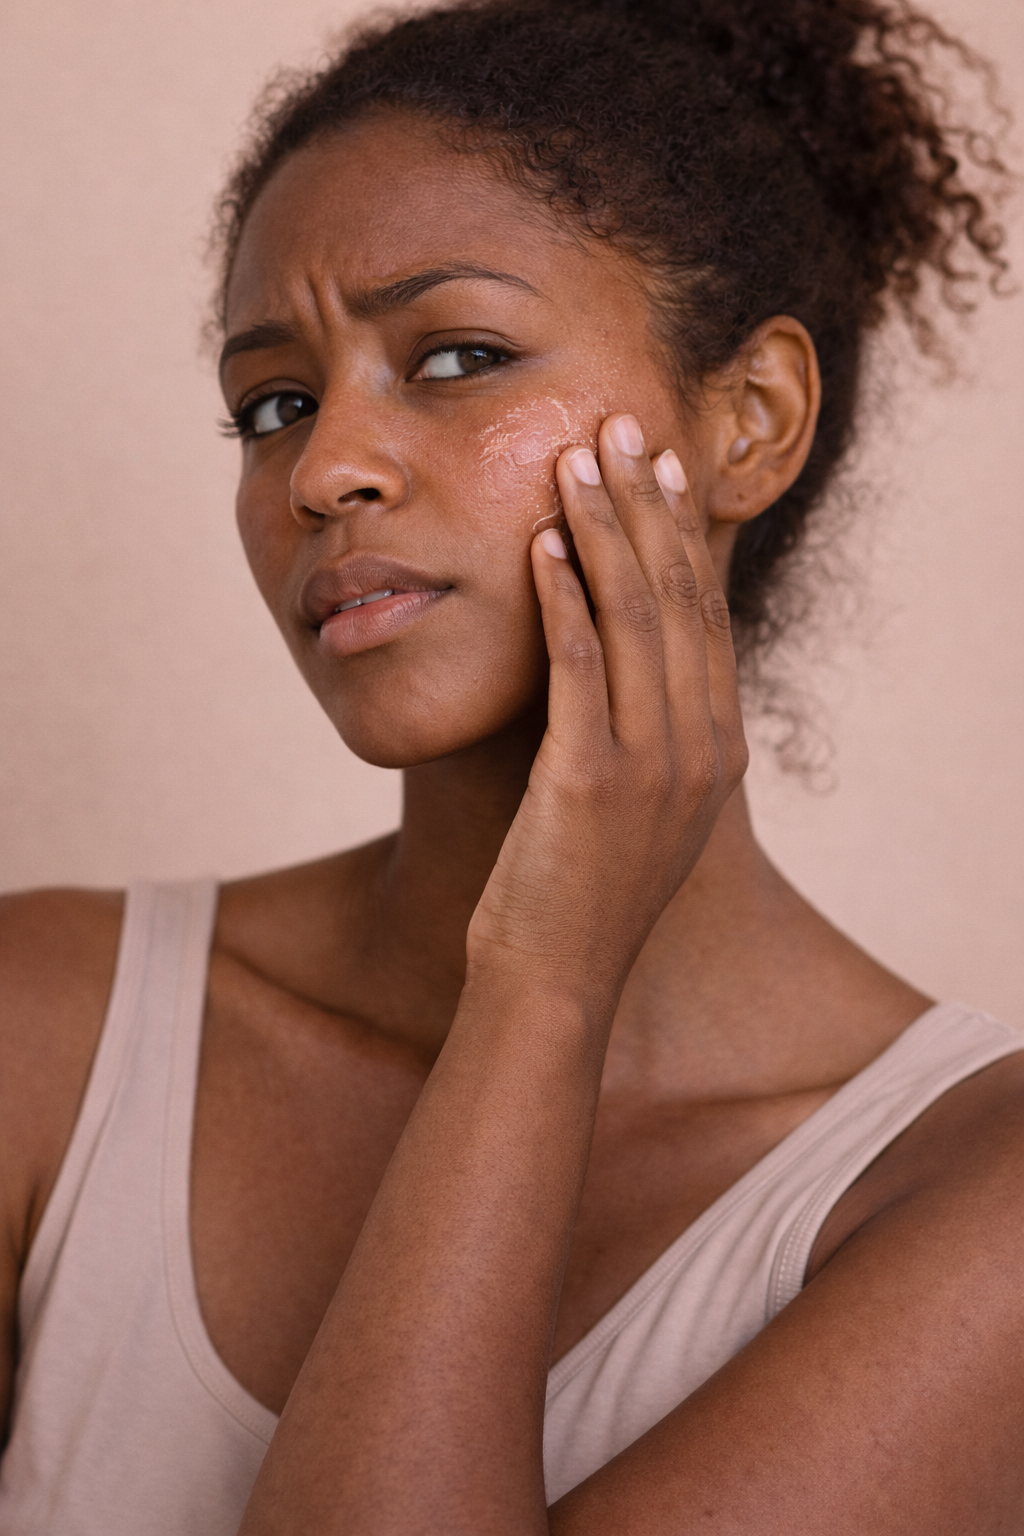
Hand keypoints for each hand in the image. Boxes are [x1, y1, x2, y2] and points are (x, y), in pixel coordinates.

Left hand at [467, 412, 747, 1006]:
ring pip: (637, 617)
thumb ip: (636, 727)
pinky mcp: (593, 780)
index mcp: (715, 748)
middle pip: (680, 598)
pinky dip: (563, 597)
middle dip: (648, 505)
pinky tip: (540, 542)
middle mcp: (700, 748)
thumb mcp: (629, 801)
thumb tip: (607, 651)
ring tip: (577, 458)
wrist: (554, 980)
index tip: (658, 464)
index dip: (681, 532)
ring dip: (605, 529)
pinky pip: (582, 666)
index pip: (704, 614)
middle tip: (621, 428)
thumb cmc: (576, 889)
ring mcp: (655, 765)